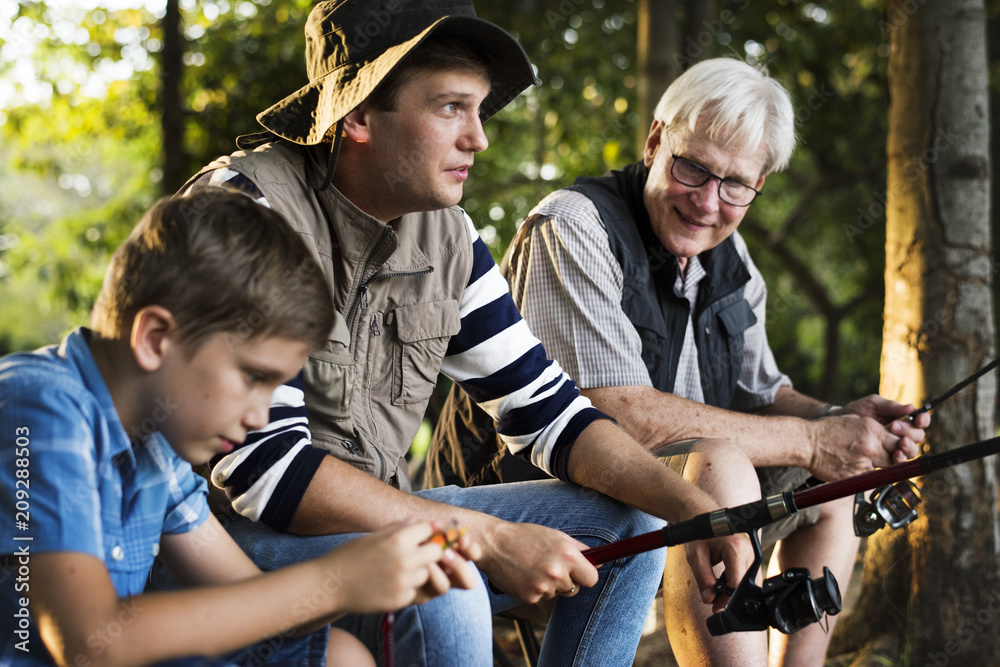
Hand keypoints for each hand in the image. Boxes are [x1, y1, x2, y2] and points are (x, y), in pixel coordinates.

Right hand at [318, 520, 477, 613]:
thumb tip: (419, 521)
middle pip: (437, 552)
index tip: (420, 537)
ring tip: (397, 572)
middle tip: (418, 555)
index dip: (425, 532)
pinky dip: (406, 589)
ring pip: (427, 573)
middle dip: (430, 552)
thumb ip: (399, 528)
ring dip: (417, 572)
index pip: (428, 529)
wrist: (330, 585)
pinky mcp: (400, 599)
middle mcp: (404, 559)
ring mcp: (403, 581)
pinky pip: (414, 591)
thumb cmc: (350, 556)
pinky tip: (388, 585)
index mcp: (397, 539)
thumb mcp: (373, 536)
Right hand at [476, 521, 597, 603]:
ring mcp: (543, 587)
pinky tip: (523, 575)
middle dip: (566, 581)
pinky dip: (534, 589)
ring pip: (556, 593)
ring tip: (532, 568)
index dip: (586, 576)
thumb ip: (579, 549)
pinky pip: (540, 597)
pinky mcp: (530, 597)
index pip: (592, 578)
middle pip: (575, 589)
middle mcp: (557, 572)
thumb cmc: (525, 536)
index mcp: (567, 555)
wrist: (493, 544)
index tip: (580, 574)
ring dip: (549, 585)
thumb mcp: (555, 536)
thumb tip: (598, 561)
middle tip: (549, 567)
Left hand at [683, 533, 754, 613]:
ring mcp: (752, 552)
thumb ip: (703, 579)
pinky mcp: (751, 556)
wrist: (705, 516)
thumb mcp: (696, 556)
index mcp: (735, 548)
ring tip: (715, 590)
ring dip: (732, 591)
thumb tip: (709, 599)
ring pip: (747, 583)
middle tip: (713, 603)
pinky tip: (722, 581)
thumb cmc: (699, 533)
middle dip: (728, 597)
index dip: (726, 600)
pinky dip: (734, 582)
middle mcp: (748, 550)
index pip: (736, 583)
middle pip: (744, 585)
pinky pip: (746, 576)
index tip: (716, 608)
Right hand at [809, 396, 926, 479]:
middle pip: (896, 459)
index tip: (897, 450)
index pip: (900, 442)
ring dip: (874, 467)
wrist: (806, 442)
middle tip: (880, 457)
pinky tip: (848, 465)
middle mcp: (871, 447)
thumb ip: (874, 430)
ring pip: (881, 470)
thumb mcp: (854, 421)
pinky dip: (860, 474)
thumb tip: (890, 438)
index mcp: (873, 430)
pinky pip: (866, 478)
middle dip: (891, 459)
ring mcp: (862, 463)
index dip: (899, 447)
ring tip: (857, 459)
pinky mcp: (854, 476)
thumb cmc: (826, 430)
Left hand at [839, 394, 927, 462]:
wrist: (839, 423)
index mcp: (903, 418)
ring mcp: (895, 446)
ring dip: (908, 447)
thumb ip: (890, 406)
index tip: (918, 419)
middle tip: (893, 426)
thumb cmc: (858, 410)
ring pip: (912, 450)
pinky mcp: (887, 457)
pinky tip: (896, 455)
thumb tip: (911, 408)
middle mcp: (902, 434)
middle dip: (909, 431)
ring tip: (900, 443)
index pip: (920, 420)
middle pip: (918, 436)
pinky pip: (899, 461)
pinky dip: (900, 458)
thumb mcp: (873, 404)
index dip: (923, 420)